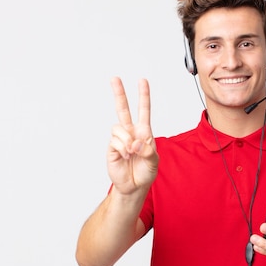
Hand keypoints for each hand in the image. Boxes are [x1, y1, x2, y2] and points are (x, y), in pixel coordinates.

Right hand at [107, 77, 158, 195]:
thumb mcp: (154, 161)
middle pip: (123, 109)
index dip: (143, 96)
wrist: (134, 186)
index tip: (142, 81)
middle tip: (115, 78)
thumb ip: (148, 150)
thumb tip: (135, 142)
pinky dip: (122, 148)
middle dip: (119, 93)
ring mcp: (120, 139)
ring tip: (131, 152)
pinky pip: (115, 141)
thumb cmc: (146, 172)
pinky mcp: (112, 147)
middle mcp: (131, 132)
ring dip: (126, 140)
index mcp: (144, 132)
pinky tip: (126, 156)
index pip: (143, 110)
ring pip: (119, 128)